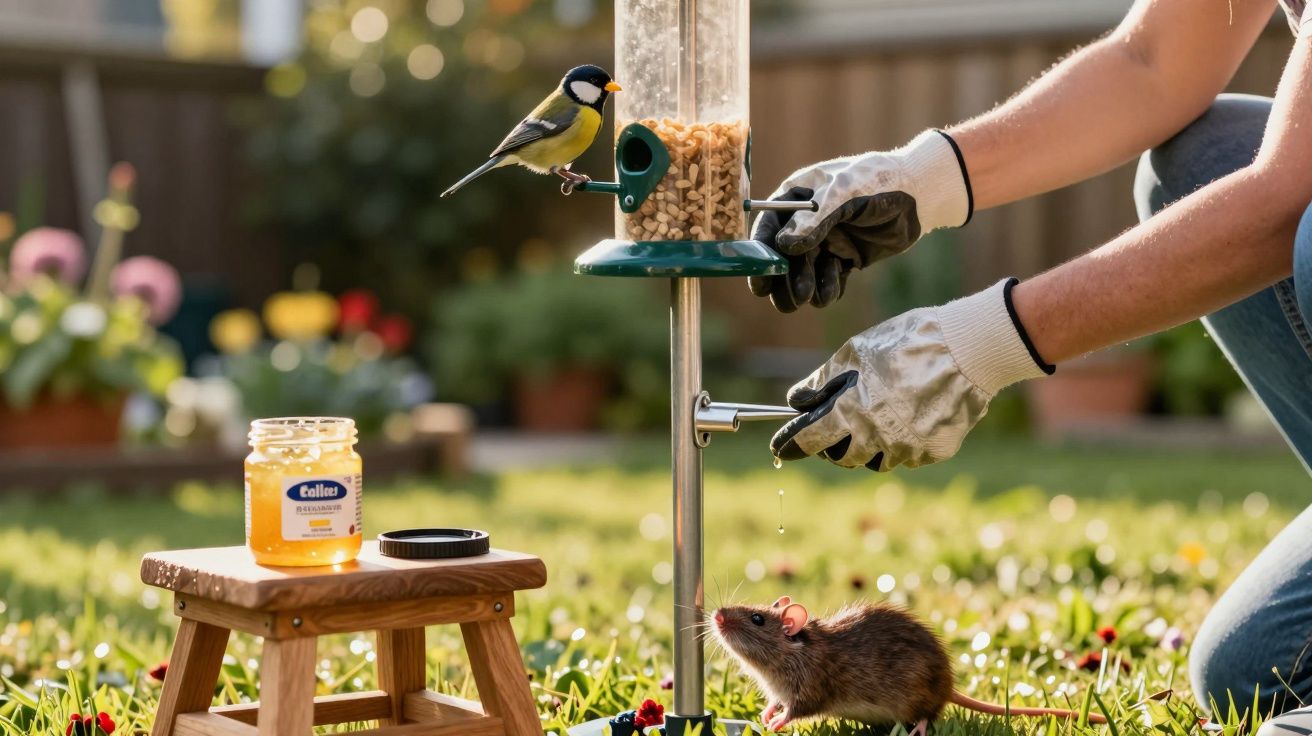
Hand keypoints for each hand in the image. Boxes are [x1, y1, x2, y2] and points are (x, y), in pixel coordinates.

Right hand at [748, 130, 971, 311]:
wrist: (920, 195)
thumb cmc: (877, 182)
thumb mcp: (843, 194)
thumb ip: (814, 220)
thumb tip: (784, 247)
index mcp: (797, 197)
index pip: (769, 227)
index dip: (760, 255)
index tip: (758, 283)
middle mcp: (807, 220)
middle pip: (783, 257)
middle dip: (785, 280)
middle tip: (789, 302)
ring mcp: (826, 240)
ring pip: (806, 272)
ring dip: (806, 288)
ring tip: (814, 299)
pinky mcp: (846, 257)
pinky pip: (829, 279)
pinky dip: (828, 288)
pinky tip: (833, 293)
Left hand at [770, 279, 1051, 469]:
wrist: (971, 349)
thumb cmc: (907, 342)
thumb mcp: (855, 352)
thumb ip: (822, 382)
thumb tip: (797, 401)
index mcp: (853, 413)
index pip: (809, 441)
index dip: (790, 444)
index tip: (779, 447)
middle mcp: (878, 440)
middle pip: (841, 456)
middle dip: (830, 444)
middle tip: (832, 424)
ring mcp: (909, 450)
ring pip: (875, 459)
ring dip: (865, 444)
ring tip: (874, 413)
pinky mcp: (934, 452)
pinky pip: (907, 454)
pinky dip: (899, 440)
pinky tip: (908, 413)